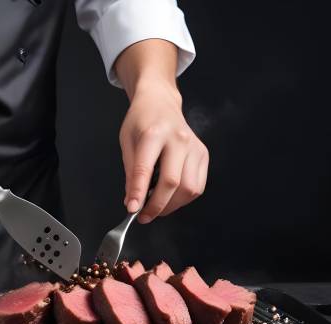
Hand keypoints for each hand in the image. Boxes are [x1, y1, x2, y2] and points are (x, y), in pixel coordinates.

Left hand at [119, 82, 207, 223]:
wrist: (160, 102)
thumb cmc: (142, 121)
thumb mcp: (127, 143)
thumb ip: (131, 174)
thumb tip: (133, 202)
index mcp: (154, 133)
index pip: (146, 169)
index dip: (139, 193)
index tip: (132, 210)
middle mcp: (178, 139)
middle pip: (172, 182)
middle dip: (157, 205)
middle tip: (143, 215)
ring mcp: (194, 147)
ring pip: (189, 188)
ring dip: (172, 205)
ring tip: (156, 206)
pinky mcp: (203, 154)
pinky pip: (197, 186)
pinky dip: (184, 198)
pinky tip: (171, 196)